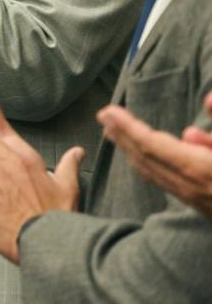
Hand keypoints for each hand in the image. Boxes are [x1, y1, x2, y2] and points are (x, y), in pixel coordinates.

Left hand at [99, 91, 211, 219]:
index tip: (109, 110)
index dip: (128, 126)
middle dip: (121, 135)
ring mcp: (193, 198)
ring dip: (129, 149)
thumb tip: (209, 99)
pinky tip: (140, 155)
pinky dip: (144, 163)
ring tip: (113, 131)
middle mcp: (191, 186)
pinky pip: (162, 181)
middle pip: (145, 158)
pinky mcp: (198, 204)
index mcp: (201, 170)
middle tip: (102, 115)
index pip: (153, 144)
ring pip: (151, 172)